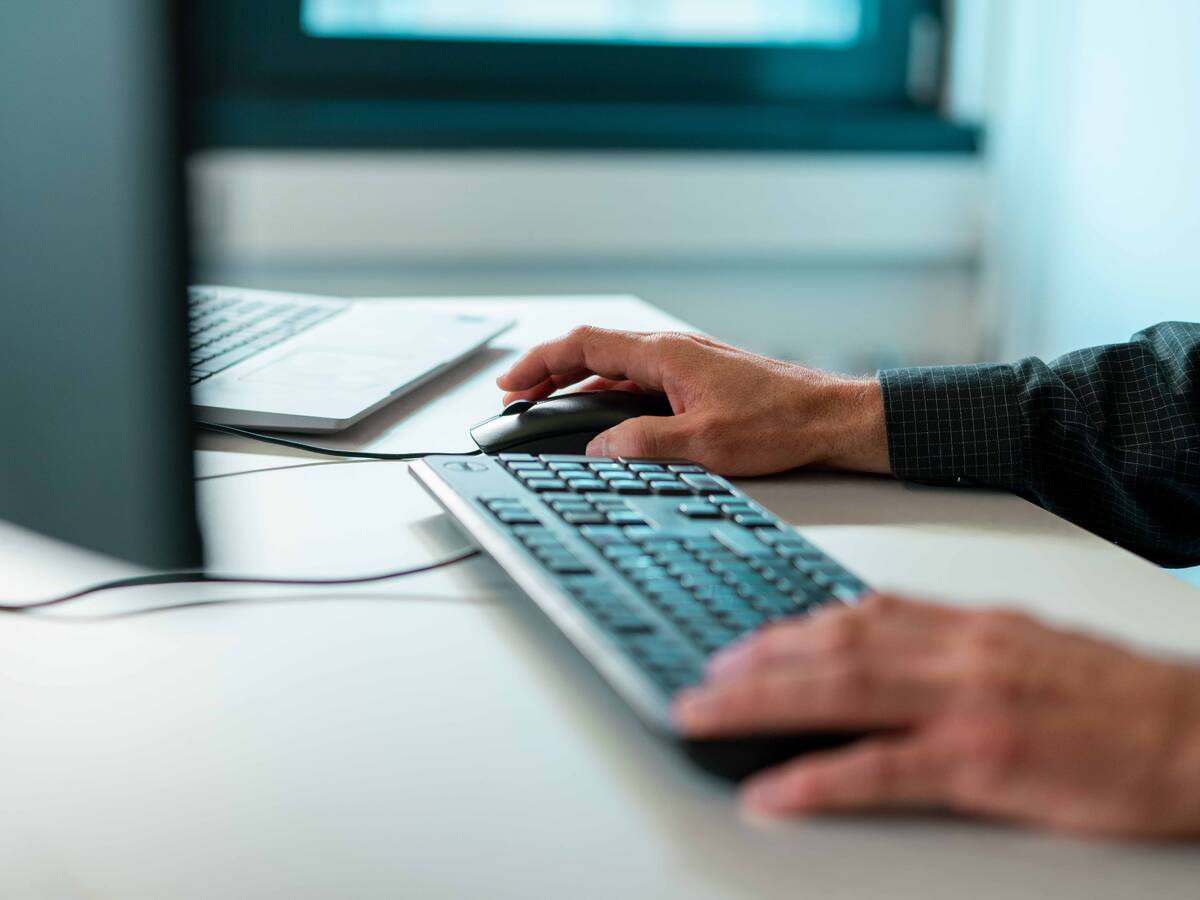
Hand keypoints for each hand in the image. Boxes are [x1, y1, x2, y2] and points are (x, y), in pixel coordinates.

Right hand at [496, 326, 887, 475]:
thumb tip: (599, 451)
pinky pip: (638, 382)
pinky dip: (608, 395)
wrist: (831, 418)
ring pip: (615, 367)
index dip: (540, 362)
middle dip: (548, 372)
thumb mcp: (704, 443)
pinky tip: (603, 419)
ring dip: (577, 385)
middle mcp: (671, 351)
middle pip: (593, 352)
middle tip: (517, 397)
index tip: (510, 382)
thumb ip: (643, 445)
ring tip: (548, 408)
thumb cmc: (780, 423)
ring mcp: (685, 365)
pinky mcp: (698, 381)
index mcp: (665, 354)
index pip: (585, 345)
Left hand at [673, 595, 1199, 838]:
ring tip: (706, 714)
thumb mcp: (1029, 648)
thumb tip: (887, 649)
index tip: (749, 640)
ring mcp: (967, 703)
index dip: (793, 627)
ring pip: (839, 691)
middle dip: (757, 660)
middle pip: (833, 646)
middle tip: (705, 676)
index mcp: (970, 625)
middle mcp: (958, 651)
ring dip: (761, 702)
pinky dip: (818, 778)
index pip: (861, 613)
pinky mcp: (983, 761)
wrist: (1199, 734)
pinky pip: (881, 770)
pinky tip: (773, 789)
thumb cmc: (1118, 699)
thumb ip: (956, 646)